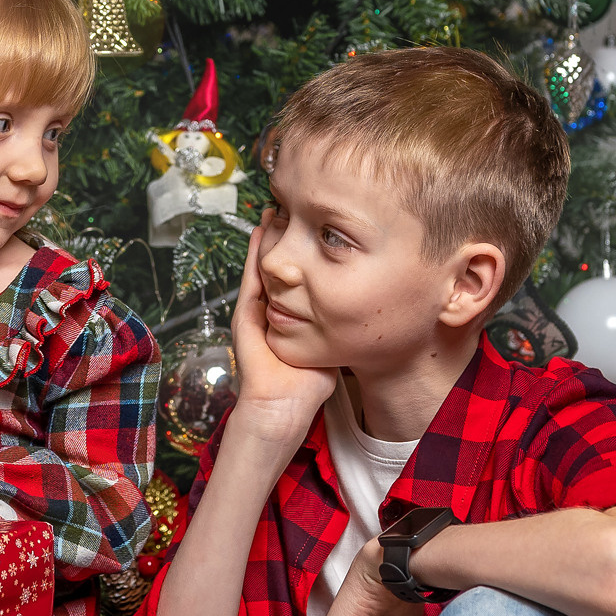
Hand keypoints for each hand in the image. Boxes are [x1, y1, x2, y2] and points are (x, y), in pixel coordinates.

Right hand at [231, 227, 336, 441]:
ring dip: (267, 238)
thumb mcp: (331, 345)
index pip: (293, 276)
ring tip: (274, 210)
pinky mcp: (245, 317)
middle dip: (282, 237)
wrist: (283, 407)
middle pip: (275, 265)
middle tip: (290, 207)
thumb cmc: (308, 386)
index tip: (312, 226)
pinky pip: (251, 278)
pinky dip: (254, 254)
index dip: (300, 252)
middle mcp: (268, 310)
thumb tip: (370, 309)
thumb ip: (342, 326)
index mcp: (287, 316)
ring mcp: (254, 312)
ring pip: (261, 265)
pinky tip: (260, 231)